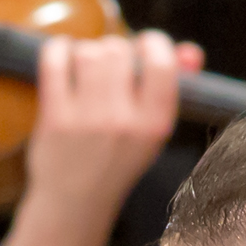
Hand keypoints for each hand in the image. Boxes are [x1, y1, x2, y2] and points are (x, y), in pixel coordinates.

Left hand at [16, 29, 192, 244]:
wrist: (75, 203)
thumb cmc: (117, 160)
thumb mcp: (153, 131)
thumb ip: (174, 87)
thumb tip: (191, 51)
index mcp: (155, 125)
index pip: (161, 63)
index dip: (153, 43)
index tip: (143, 45)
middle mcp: (123, 122)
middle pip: (119, 50)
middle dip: (113, 49)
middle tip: (108, 65)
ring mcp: (87, 120)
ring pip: (88, 53)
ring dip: (86, 52)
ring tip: (85, 67)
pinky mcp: (55, 119)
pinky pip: (55, 62)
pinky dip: (57, 50)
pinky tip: (62, 56)